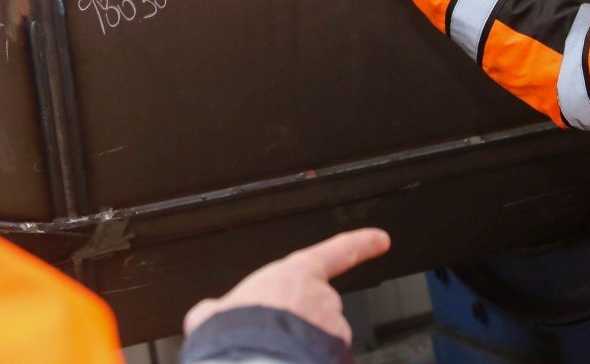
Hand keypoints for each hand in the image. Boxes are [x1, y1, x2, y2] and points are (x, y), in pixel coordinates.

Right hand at [182, 228, 391, 344]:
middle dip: (301, 325)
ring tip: (272, 357)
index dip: (361, 244)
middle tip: (271, 339)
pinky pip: (326, 359)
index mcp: (295, 276)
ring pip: (322, 341)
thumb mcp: (213, 316)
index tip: (380, 239)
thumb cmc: (234, 337)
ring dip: (304, 349)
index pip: (338, 252)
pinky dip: (310, 363)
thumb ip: (218, 310)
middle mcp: (322, 300)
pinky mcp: (339, 355)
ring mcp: (333, 330)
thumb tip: (209, 315)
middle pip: (319, 311)